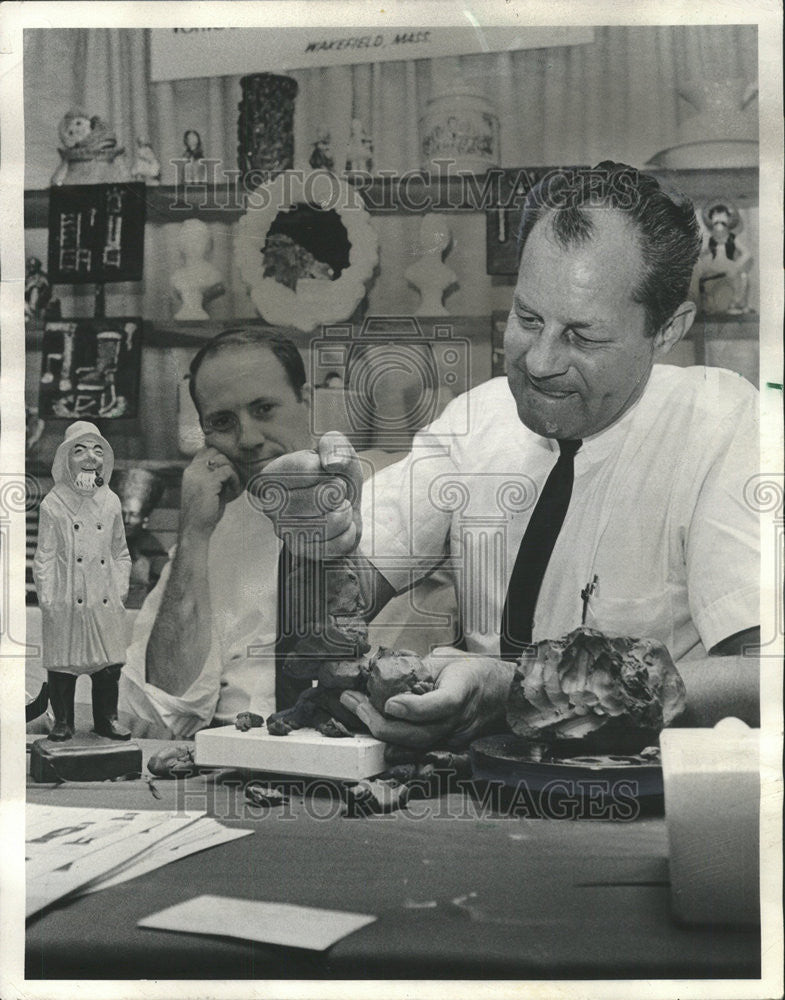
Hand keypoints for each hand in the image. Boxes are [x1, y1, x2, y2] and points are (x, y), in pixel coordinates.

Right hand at [179, 446, 240, 536]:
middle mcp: (192, 470)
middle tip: (235, 476)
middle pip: (215, 450)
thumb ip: (216, 476)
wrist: (194, 530)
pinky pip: (227, 470)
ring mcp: (198, 475)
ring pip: (223, 459)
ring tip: (234, 485)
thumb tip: (232, 465)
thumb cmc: (204, 513)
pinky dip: (235, 479)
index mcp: (191, 471)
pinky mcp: (207, 483)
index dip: (222, 455)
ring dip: (233, 470)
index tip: (231, 469)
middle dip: (229, 460)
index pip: (206, 450)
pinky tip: (234, 490)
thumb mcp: (209, 490)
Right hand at [253, 431, 362, 558]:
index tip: (325, 470)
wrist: (344, 506)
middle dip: (338, 492)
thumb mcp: (337, 451)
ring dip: (344, 513)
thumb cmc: (335, 475)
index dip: (326, 469)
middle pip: (318, 498)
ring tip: (339, 508)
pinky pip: (337, 543)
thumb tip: (331, 463)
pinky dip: (348, 532)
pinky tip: (339, 526)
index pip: (306, 470)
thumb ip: (334, 445)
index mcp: (271, 476)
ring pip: (327, 524)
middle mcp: (270, 505)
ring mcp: (284, 531)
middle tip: (335, 491)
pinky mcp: (301, 551)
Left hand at [339, 648, 514, 750]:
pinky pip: (416, 747)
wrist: (502, 694)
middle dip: (379, 721)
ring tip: (355, 707)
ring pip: (413, 745)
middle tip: (353, 700)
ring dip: (379, 729)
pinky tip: (371, 722)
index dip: (415, 708)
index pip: (442, 704)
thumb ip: (419, 668)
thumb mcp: (448, 660)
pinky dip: (391, 736)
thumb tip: (382, 667)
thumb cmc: (473, 672)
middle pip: (419, 734)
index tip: (389, 703)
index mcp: (464, 692)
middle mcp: (459, 721)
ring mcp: (454, 738)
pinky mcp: (448, 748)